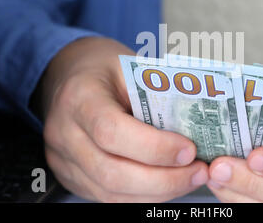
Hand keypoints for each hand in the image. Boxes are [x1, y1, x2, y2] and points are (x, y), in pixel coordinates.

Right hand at [36, 37, 208, 201]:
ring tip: (190, 178)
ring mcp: (63, 158)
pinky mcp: (71, 176)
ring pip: (111, 192)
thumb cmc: (104, 69)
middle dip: (164, 179)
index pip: (112, 131)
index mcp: (79, 96)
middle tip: (199, 171)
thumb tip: (198, 123)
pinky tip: (168, 185)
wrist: (70, 77)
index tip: (189, 149)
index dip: (154, 147)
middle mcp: (64, 132)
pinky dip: (144, 195)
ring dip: (158, 192)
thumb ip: (157, 92)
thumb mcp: (131, 66)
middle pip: (112, 172)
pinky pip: (108, 197)